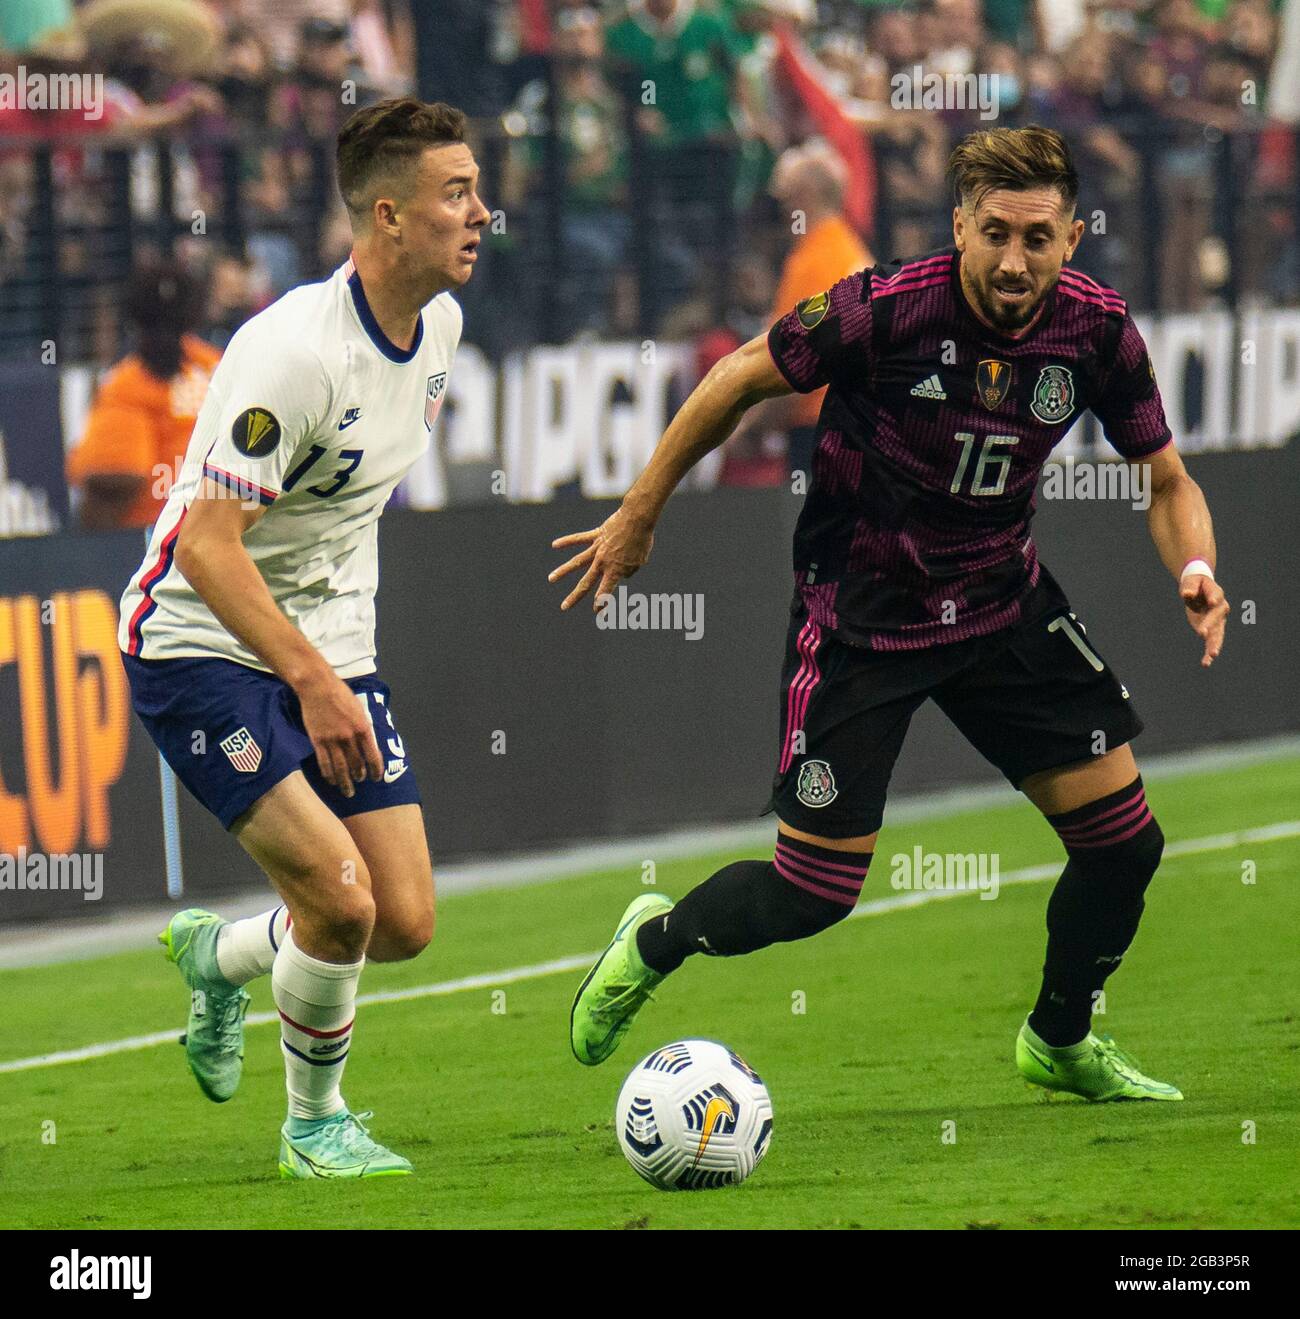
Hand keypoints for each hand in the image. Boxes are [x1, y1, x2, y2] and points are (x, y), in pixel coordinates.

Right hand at [296, 670, 383, 796]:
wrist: (318, 687)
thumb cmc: (341, 695)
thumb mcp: (360, 710)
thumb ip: (365, 728)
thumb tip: (369, 744)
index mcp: (363, 728)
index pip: (373, 756)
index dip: (376, 770)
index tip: (376, 778)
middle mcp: (349, 737)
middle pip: (357, 765)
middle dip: (360, 777)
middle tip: (360, 783)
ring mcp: (332, 740)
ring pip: (340, 768)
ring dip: (345, 782)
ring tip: (348, 792)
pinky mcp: (317, 741)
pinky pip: (324, 763)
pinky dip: (329, 775)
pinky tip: (331, 781)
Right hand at [548, 506, 654, 611]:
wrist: (637, 518)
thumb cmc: (642, 540)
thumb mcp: (640, 561)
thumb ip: (629, 570)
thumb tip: (622, 573)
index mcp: (615, 570)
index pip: (605, 591)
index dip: (601, 604)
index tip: (597, 613)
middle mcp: (603, 562)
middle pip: (586, 582)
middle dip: (575, 596)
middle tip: (564, 607)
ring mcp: (597, 548)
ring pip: (576, 562)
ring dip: (563, 571)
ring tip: (551, 579)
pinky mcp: (596, 535)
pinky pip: (578, 539)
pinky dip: (566, 542)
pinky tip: (554, 545)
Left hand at [1180, 572, 1228, 667]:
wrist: (1200, 589)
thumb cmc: (1196, 583)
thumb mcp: (1191, 581)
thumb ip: (1190, 586)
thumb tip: (1187, 594)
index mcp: (1216, 593)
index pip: (1216, 596)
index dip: (1214, 599)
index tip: (1213, 601)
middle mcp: (1220, 609)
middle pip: (1216, 618)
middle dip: (1209, 625)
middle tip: (1202, 633)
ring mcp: (1217, 621)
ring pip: (1217, 634)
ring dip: (1214, 645)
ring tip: (1212, 656)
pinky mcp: (1211, 630)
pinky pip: (1211, 642)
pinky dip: (1208, 653)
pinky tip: (1206, 663)